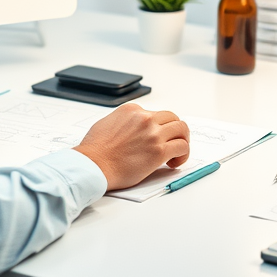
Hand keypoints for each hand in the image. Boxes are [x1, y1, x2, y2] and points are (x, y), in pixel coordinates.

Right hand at [73, 104, 189, 190]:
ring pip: (181, 129)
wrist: (93, 165)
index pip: (155, 113)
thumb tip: (132, 130)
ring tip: (176, 153)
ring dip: (182, 140)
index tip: (156, 138)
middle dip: (175, 130)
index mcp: (132, 110)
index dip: (158, 127)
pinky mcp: (159, 151)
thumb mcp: (107, 123)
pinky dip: (183, 155)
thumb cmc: (95, 150)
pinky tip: (173, 163)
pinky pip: (182, 147)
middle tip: (173, 142)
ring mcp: (153, 134)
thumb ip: (124, 122)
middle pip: (172, 117)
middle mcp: (145, 118)